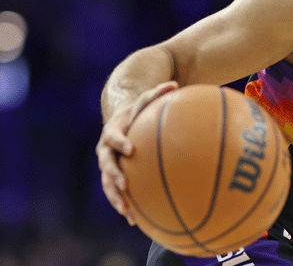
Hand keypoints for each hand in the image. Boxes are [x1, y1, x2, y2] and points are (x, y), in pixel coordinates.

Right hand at [96, 81, 176, 224]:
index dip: (120, 143)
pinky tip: (135, 221)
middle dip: (113, 176)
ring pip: (107, 183)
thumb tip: (175, 84)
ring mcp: (108, 165)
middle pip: (106, 164)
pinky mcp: (114, 176)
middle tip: (125, 185)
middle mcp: (106, 150)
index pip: (113, 137)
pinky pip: (117, 193)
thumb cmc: (138, 110)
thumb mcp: (145, 100)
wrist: (121, 119)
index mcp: (113, 132)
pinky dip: (125, 205)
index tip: (130, 150)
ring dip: (116, 197)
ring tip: (126, 211)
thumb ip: (158, 92)